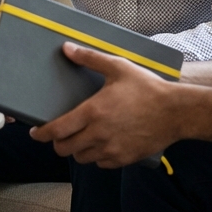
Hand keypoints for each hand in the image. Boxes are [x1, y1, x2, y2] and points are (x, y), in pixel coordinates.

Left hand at [29, 42, 178, 167]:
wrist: (176, 112)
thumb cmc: (147, 88)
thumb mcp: (118, 67)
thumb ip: (90, 58)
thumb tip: (67, 48)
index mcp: (92, 112)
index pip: (56, 130)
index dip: (41, 134)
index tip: (35, 133)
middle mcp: (98, 134)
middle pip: (64, 148)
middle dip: (58, 142)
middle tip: (60, 133)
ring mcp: (111, 149)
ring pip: (81, 158)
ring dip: (77, 149)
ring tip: (81, 137)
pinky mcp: (124, 159)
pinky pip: (100, 163)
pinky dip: (96, 156)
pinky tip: (101, 144)